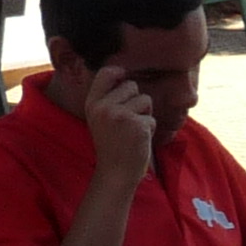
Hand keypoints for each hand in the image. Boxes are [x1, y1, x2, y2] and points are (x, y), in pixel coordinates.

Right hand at [79, 62, 154, 179]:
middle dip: (136, 100)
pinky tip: (138, 141)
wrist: (115, 173)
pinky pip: (152, 118)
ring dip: (145, 115)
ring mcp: (120, 115)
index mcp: (92, 103)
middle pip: (132, 85)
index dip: (119, 73)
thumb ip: (108, 97)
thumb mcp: (101, 118)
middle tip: (128, 122)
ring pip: (145, 100)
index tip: (124, 79)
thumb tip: (123, 73)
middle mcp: (104, 107)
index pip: (106, 72)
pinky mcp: (137, 125)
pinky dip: (150, 130)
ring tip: (133, 131)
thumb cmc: (112, 145)